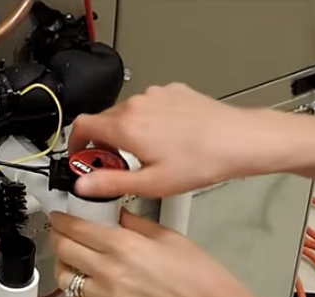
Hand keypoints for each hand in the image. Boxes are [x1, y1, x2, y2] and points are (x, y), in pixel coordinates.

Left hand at [49, 209, 248, 296]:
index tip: (60, 216)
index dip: (62, 219)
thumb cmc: (196, 275)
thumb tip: (114, 214)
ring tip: (71, 256)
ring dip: (63, 263)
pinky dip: (75, 288)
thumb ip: (133, 223)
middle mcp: (108, 271)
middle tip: (62, 231)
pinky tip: (85, 279)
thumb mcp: (165, 235)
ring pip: (64, 277)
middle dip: (58, 237)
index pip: (76, 228)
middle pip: (64, 249)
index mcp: (122, 246)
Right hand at [69, 83, 295, 197]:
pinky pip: (150, 106)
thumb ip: (110, 183)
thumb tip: (83, 186)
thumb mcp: (151, 184)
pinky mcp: (173, 92)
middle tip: (116, 167)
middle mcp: (138, 104)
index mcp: (126, 126)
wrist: (238, 140)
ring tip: (147, 156)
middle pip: (104, 120)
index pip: (82, 126)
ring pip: (128, 113)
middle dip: (104, 143)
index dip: (75, 143)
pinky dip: (149, 122)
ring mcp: (156, 95)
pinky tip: (167, 141)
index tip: (81, 157)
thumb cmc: (202, 161)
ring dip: (128, 133)